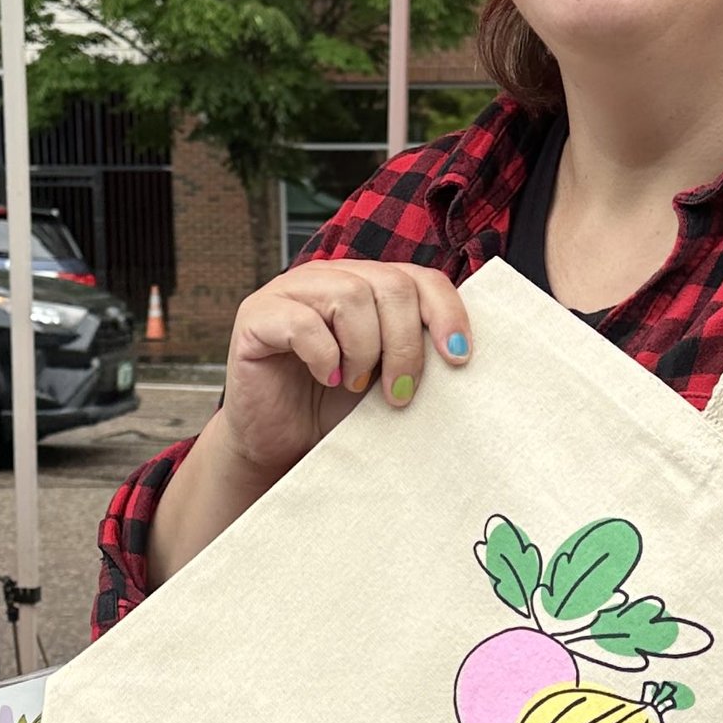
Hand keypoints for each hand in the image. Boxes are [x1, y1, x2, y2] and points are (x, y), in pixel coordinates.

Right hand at [148, 259, 472, 586]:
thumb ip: (417, 353)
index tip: (459, 359)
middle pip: (391, 285)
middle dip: (405, 346)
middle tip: (399, 394)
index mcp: (368, 285)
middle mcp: (331, 277)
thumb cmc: (336, 410)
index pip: (421, 278)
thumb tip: (465, 354)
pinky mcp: (258, 316)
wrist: (282, 445)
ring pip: (351, 296)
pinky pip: (303, 322)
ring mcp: (291, 291)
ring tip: (356, 384)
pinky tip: (327, 378)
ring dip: (365, 351)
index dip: (447, 313)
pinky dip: (324, 356)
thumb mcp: (388, 378)